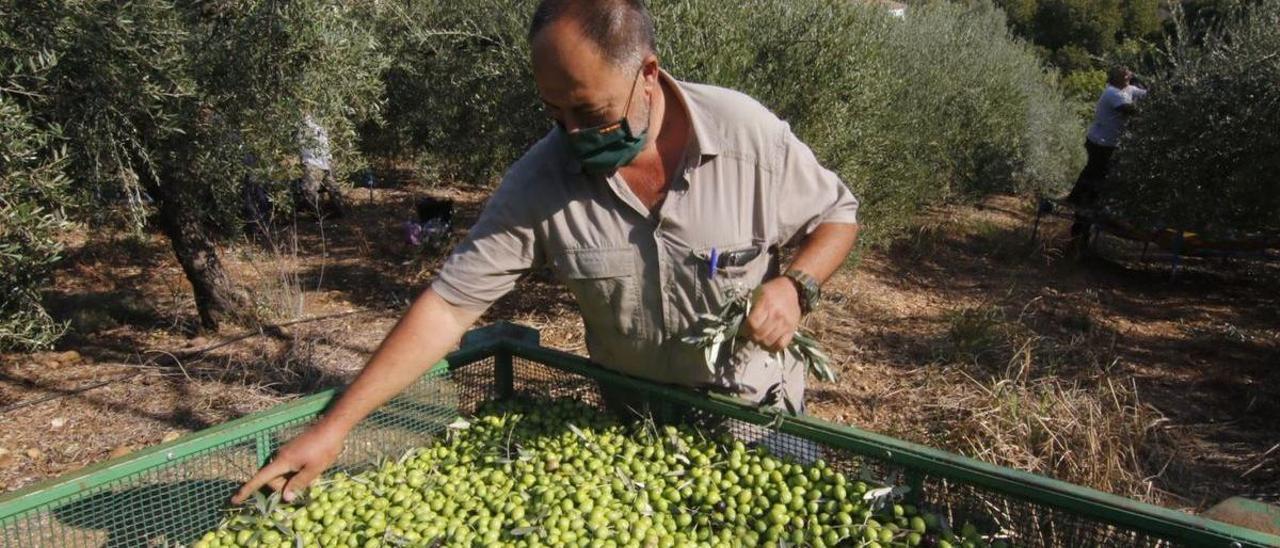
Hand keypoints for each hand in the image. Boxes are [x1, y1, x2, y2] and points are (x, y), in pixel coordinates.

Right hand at [231, 421, 345, 503]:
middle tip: (304, 487)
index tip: (235, 499)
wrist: (331, 428)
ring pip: (282, 474)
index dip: (247, 490)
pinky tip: (311, 470)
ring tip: (311, 476)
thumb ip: (298, 484)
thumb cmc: (324, 449)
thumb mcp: (313, 470)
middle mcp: (280, 456)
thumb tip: (284, 497)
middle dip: (283, 487)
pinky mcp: (293, 451)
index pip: (260, 478)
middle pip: (273, 479)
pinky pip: (289, 467)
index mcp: (282, 461)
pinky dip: (296, 473)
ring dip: (292, 480)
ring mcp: (286, 453)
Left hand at [743, 277, 801, 351]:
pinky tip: (768, 343)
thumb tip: (741, 323)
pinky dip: (773, 347)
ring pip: (769, 341)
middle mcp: (777, 315)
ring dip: (760, 342)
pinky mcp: (792, 329)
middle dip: (751, 337)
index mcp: (766, 304)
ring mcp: (785, 324)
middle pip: (759, 334)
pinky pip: (781, 345)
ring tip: (758, 338)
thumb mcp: (757, 293)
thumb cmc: (771, 291)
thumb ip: (750, 307)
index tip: (743, 329)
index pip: (752, 324)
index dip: (745, 329)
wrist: (791, 289)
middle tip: (750, 334)